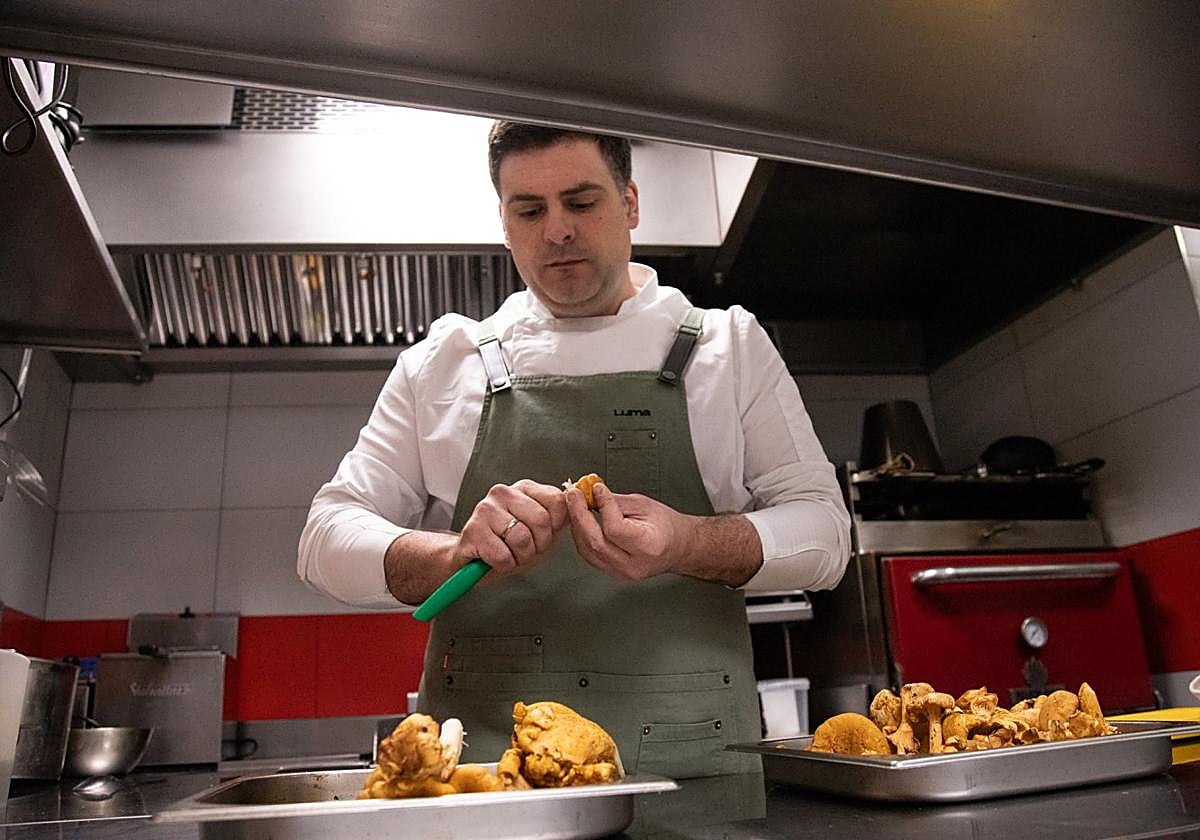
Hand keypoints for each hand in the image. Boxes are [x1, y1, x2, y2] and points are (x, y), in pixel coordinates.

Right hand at [456, 479, 568, 574]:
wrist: (474, 562)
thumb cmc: (509, 545)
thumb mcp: (541, 531)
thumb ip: (559, 518)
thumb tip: (578, 507)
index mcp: (524, 488)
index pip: (557, 500)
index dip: (555, 527)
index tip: (543, 536)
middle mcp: (503, 492)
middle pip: (541, 520)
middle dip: (538, 545)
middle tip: (525, 550)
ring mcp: (485, 509)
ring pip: (521, 538)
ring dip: (520, 557)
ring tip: (509, 554)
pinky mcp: (472, 530)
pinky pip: (503, 555)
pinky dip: (504, 566)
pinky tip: (495, 560)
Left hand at [565, 481, 693, 580]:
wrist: (678, 547)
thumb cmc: (666, 525)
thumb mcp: (645, 505)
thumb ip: (616, 501)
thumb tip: (592, 493)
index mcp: (648, 547)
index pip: (615, 528)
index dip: (603, 506)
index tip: (596, 489)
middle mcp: (633, 565)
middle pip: (595, 542)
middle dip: (579, 515)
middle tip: (573, 495)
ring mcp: (622, 573)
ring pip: (588, 550)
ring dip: (577, 526)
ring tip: (575, 505)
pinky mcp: (613, 573)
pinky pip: (589, 555)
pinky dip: (581, 537)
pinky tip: (581, 521)